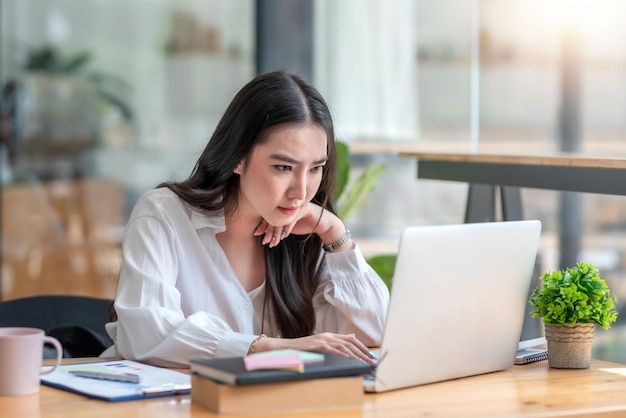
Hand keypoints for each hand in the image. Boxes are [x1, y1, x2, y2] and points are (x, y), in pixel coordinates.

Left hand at [254, 202, 343, 248]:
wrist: (321, 223)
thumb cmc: (303, 223)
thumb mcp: (287, 226)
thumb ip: (277, 226)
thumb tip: (261, 232)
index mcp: (283, 206)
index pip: (269, 214)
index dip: (262, 224)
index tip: (257, 233)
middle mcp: (288, 204)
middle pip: (274, 216)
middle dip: (268, 230)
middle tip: (264, 241)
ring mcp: (296, 205)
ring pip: (283, 219)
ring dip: (276, 233)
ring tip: (272, 243)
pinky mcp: (304, 209)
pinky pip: (293, 219)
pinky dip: (287, 229)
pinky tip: (284, 236)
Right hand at [255, 332, 376, 365]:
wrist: (286, 347)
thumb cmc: (303, 348)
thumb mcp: (321, 343)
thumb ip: (336, 341)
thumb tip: (351, 338)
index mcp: (329, 336)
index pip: (350, 340)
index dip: (362, 347)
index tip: (371, 356)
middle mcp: (327, 336)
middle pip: (349, 342)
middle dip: (362, 352)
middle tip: (371, 361)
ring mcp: (321, 340)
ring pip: (343, 346)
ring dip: (355, 354)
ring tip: (363, 362)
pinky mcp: (315, 345)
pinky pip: (330, 349)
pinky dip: (339, 353)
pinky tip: (347, 357)